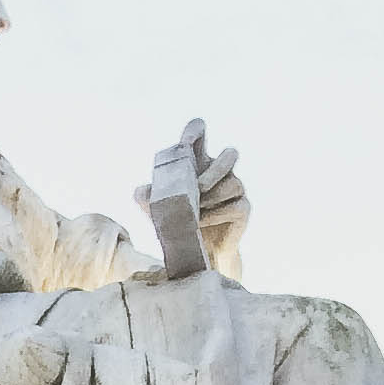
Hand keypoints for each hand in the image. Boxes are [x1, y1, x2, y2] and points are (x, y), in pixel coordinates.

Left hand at [134, 127, 249, 281]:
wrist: (194, 253)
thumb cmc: (176, 223)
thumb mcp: (157, 209)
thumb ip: (147, 197)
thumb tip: (141, 192)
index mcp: (199, 162)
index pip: (200, 133)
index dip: (194, 131)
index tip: (185, 143)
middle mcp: (221, 172)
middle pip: (230, 154)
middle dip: (215, 169)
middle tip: (198, 187)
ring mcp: (235, 189)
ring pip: (232, 184)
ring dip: (212, 197)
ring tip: (195, 211)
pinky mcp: (242, 209)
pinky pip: (235, 206)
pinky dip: (216, 215)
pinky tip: (200, 222)